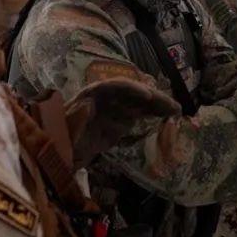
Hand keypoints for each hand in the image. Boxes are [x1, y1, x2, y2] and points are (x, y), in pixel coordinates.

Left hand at [65, 77, 181, 167]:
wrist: (60, 151)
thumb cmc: (60, 137)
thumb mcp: (65, 127)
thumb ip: (76, 117)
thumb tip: (87, 104)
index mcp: (92, 94)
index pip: (114, 86)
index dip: (132, 89)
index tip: (147, 96)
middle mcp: (107, 97)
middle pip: (132, 93)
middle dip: (152, 98)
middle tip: (172, 106)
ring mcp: (115, 109)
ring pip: (140, 103)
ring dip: (158, 105)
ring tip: (176, 110)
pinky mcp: (121, 121)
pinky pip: (140, 114)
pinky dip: (153, 114)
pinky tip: (167, 116)